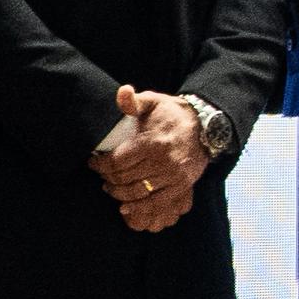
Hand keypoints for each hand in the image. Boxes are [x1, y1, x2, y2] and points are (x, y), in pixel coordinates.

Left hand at [92, 84, 208, 231]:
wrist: (205, 127)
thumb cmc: (172, 114)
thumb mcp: (153, 101)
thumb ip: (133, 101)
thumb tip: (122, 92)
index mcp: (152, 142)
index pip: (117, 161)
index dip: (100, 165)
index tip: (92, 162)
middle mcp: (162, 161)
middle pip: (124, 178)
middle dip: (108, 178)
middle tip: (101, 176)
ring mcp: (173, 176)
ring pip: (137, 192)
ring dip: (119, 193)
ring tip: (110, 188)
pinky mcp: (181, 186)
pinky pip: (155, 202)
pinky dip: (138, 207)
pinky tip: (125, 206)